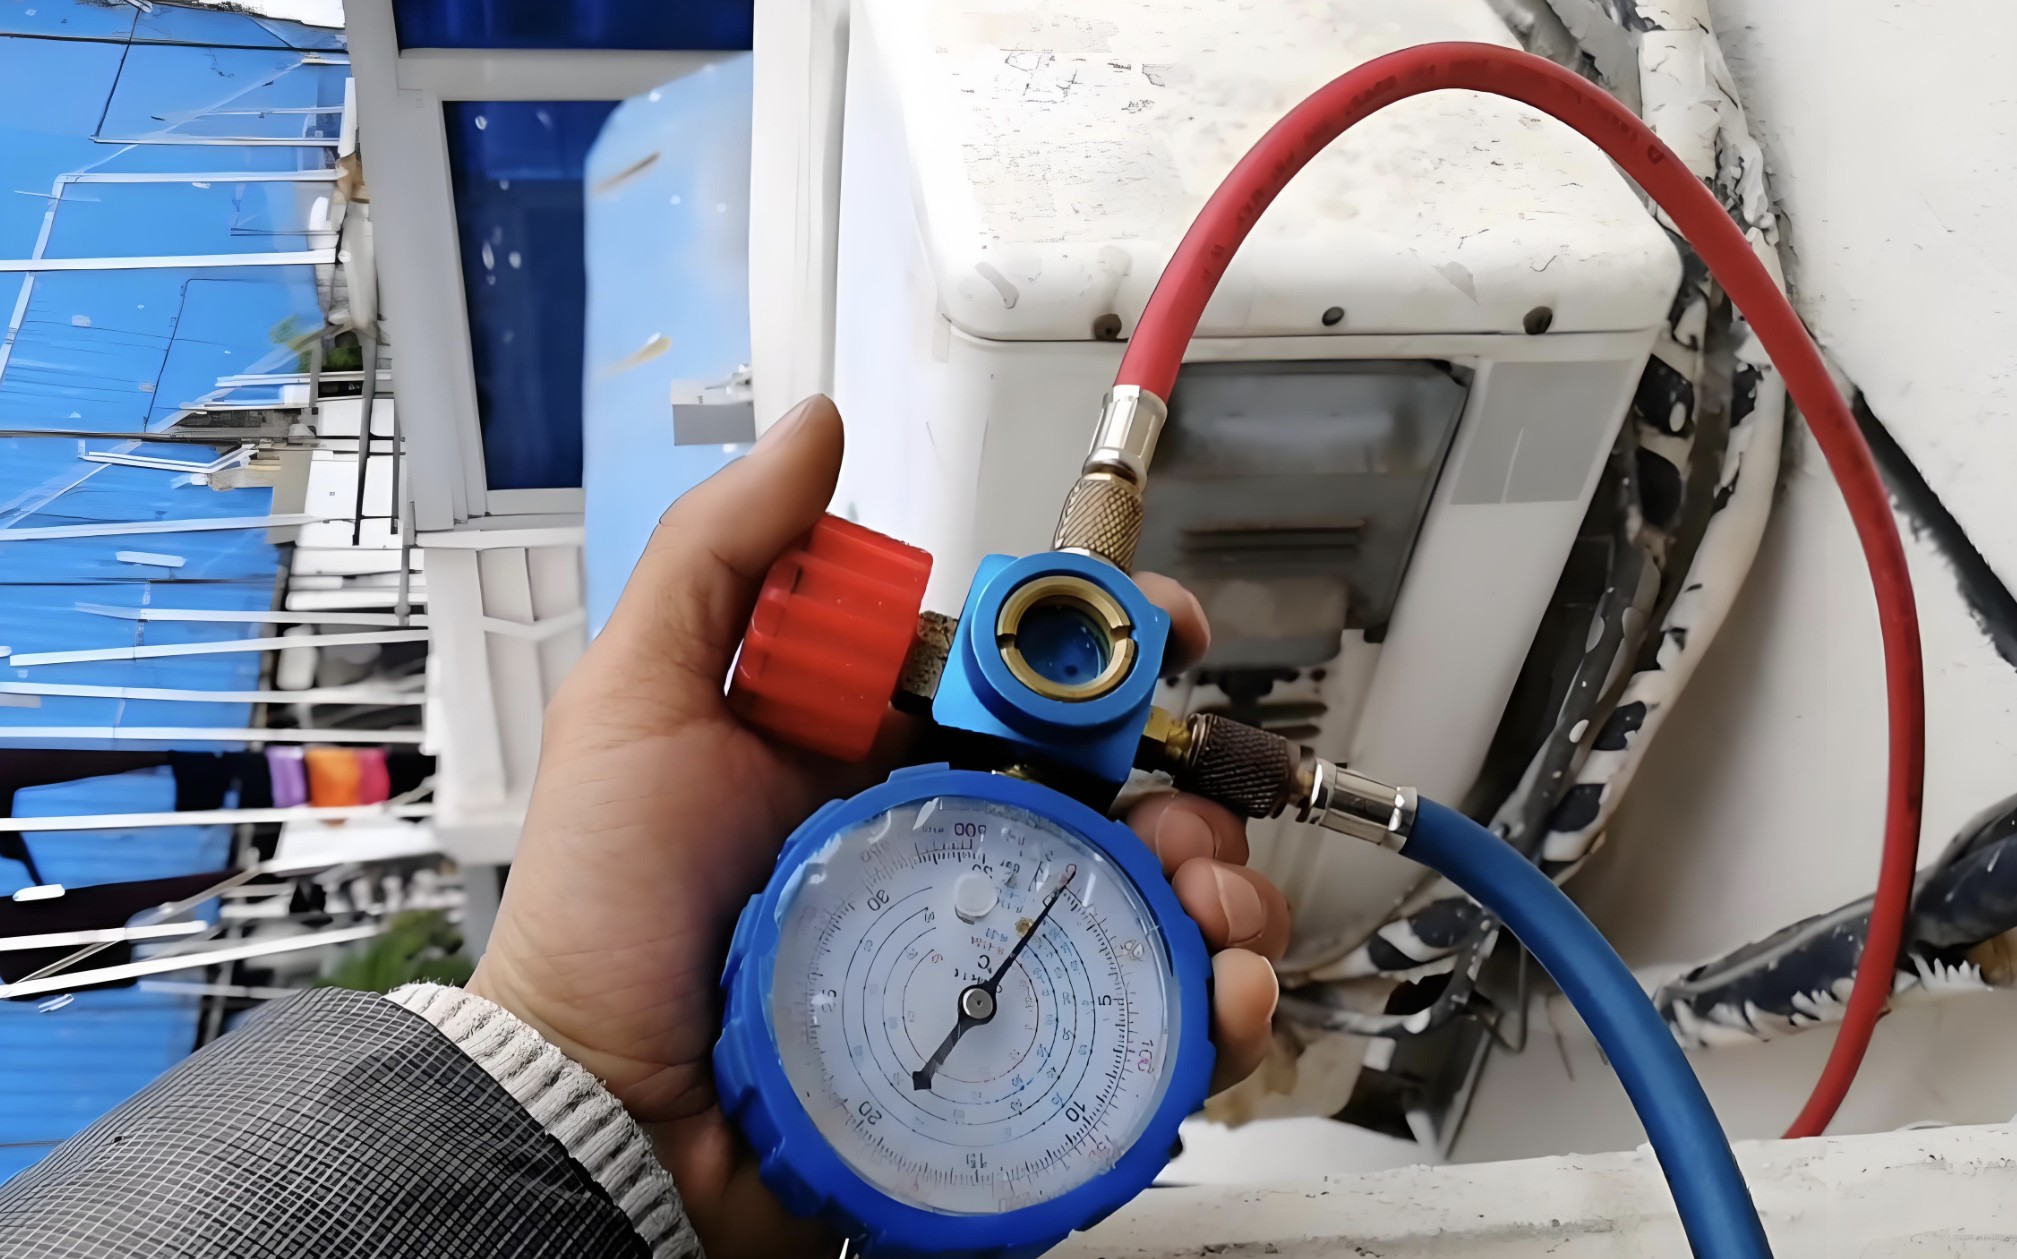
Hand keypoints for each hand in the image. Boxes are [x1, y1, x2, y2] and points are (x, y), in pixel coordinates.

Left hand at [467, 396, 1290, 1258]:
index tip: (1168, 636)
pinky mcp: (1006, 1058)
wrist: (603, 1112)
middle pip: (1113, 794)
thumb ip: (722, 559)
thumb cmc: (606, 917)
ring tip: (1205, 919)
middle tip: (1185, 820)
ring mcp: (983, 954)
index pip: (1023, 683)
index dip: (1107, 653)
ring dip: (1212, 898)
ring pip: (1144, 905)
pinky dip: (1204, 1016)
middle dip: (1184, 790)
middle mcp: (947, 844)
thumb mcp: (636, 705)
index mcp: (883, 755)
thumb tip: (811, 432)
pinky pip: (1133, 1033)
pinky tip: (1209, 1008)